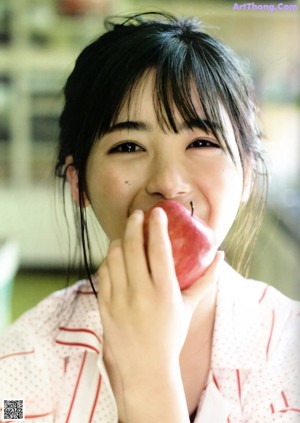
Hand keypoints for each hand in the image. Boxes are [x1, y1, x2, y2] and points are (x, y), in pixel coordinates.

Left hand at [98, 207, 222, 421]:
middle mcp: (140, 293)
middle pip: (132, 246)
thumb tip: (221, 255)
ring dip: (120, 240)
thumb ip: (206, 279)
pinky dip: (109, 259)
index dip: (157, 226)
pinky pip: (104, 272)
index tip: (157, 212)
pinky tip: (116, 257)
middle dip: (134, 224)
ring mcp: (119, 299)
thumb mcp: (189, 307)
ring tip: (126, 236)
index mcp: (164, 292)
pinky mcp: (105, 305)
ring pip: (114, 256)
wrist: (146, 368)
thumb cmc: (171, 335)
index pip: (158, 249)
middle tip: (137, 215)